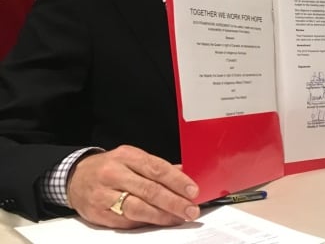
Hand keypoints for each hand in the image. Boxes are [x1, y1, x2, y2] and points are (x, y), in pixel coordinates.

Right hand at [67, 145, 199, 228]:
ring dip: (162, 216)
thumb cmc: (110, 167)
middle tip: (191, 210)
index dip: (177, 180)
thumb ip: (158, 168)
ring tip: (178, 218)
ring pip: (137, 208)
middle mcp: (114, 174)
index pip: (156, 169)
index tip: (193, 191)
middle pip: (149, 190)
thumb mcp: (132, 159)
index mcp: (126, 156)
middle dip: (174, 202)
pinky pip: (125, 222)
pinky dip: (145, 223)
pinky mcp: (98, 214)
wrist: (75, 177)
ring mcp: (104, 195)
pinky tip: (159, 223)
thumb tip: (185, 175)